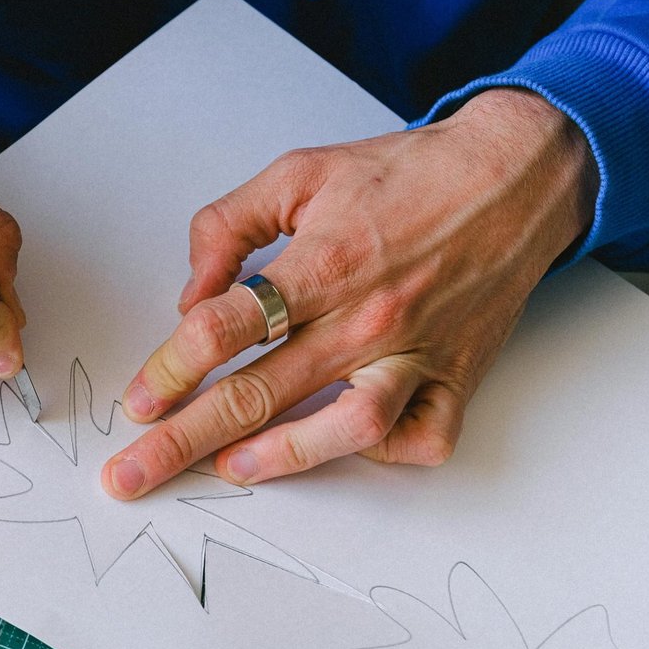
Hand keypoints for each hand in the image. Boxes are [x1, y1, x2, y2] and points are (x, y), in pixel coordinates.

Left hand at [102, 88, 597, 499]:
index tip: (137, 402)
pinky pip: (422, 436)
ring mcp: (415, 351)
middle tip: (132, 475)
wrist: (516, 174)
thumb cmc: (406, 175)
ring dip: (280, 457)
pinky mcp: (456, 374)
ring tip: (227, 470)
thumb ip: (228, 227)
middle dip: (183, 441)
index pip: (222, 329)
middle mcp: (367, 316)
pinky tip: (338, 446)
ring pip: (345, 426)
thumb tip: (190, 296)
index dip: (168, 370)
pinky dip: (383, 451)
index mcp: (322, 264)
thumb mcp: (299, 174)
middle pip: (259, 392)